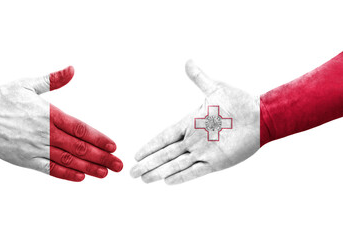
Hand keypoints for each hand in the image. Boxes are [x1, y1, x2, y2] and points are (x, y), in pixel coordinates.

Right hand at [0, 66, 122, 181]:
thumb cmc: (1, 98)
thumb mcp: (28, 84)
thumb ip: (53, 79)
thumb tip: (72, 69)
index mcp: (49, 114)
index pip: (80, 128)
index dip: (99, 138)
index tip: (113, 146)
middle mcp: (45, 132)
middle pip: (79, 147)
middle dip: (101, 156)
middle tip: (118, 165)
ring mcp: (35, 147)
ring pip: (68, 160)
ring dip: (89, 167)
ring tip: (105, 173)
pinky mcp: (24, 159)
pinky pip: (49, 169)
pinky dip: (65, 174)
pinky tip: (80, 178)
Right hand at [131, 60, 259, 184]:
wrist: (261, 117)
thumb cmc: (239, 102)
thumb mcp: (216, 89)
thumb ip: (199, 78)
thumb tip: (188, 62)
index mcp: (190, 123)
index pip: (164, 136)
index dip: (150, 145)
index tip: (136, 153)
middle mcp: (194, 139)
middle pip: (165, 154)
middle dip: (148, 163)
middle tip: (131, 172)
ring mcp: (204, 152)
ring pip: (175, 164)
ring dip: (159, 172)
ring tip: (144, 179)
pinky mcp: (216, 162)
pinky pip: (195, 171)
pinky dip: (181, 176)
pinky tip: (168, 181)